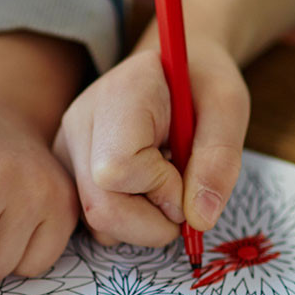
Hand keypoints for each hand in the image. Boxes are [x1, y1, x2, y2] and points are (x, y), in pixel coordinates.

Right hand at [53, 37, 249, 245]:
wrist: (169, 71)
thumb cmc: (200, 84)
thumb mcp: (228, 108)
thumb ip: (220, 160)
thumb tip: (199, 220)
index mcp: (119, 94)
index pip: (118, 169)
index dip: (160, 188)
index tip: (186, 170)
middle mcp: (79, 122)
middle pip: (101, 208)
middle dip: (153, 222)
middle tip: (181, 198)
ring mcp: (66, 149)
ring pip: (96, 223)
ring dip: (142, 224)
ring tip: (161, 185)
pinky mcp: (66, 172)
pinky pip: (93, 222)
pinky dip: (127, 220)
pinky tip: (142, 190)